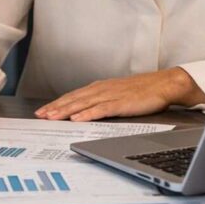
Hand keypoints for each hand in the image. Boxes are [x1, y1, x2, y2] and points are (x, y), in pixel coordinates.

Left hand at [34, 68, 204, 121]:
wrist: (165, 84)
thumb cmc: (142, 91)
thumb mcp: (118, 94)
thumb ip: (102, 101)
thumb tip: (86, 111)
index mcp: (100, 88)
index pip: (73, 97)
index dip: (57, 104)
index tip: (42, 111)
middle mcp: (102, 90)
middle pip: (74, 100)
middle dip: (55, 108)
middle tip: (39, 116)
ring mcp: (111, 95)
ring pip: (83, 104)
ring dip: (66, 111)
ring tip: (51, 117)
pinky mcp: (122, 103)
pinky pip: (101, 109)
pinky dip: (88, 114)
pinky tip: (78, 119)